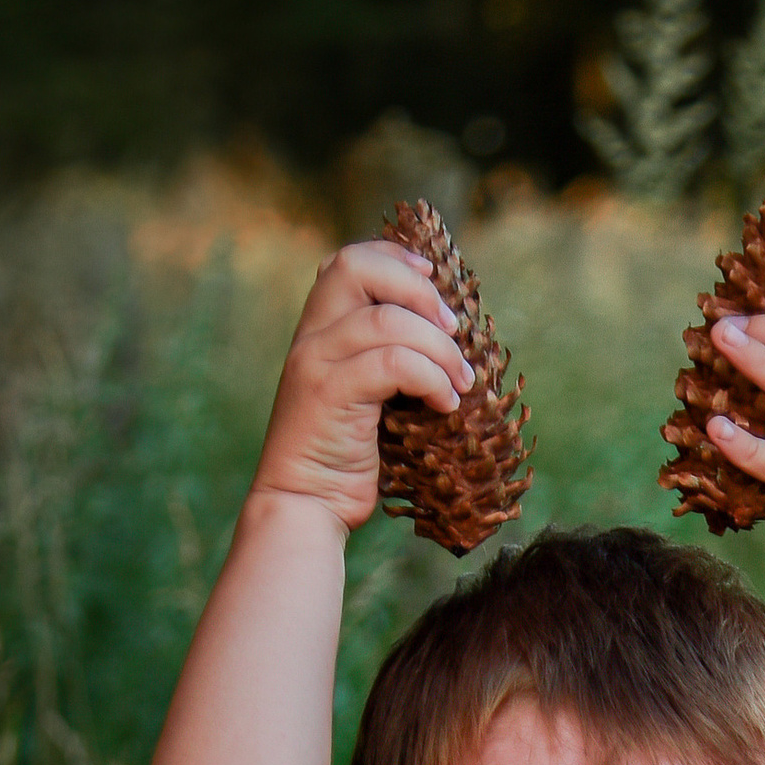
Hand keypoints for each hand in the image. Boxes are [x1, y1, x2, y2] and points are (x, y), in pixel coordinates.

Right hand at [250, 240, 474, 531]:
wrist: (304, 506)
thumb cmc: (341, 457)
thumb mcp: (362, 396)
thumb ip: (380, 358)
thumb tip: (442, 336)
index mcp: (317, 330)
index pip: (348, 261)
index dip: (394, 258)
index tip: (433, 279)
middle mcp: (311, 337)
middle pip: (358, 268)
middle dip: (418, 289)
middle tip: (453, 329)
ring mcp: (317, 363)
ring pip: (389, 321)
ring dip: (440, 348)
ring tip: (461, 382)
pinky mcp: (330, 394)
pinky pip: (394, 363)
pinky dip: (431, 379)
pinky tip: (445, 404)